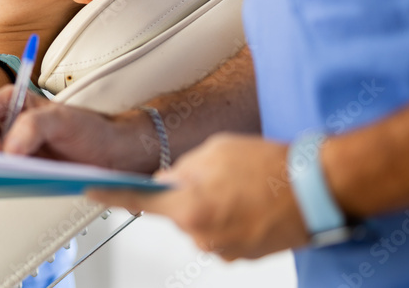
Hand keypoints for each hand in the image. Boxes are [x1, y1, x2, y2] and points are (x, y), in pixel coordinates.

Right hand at [0, 86, 124, 168]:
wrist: (108, 153)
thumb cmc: (89, 129)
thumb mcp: (62, 120)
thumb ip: (33, 127)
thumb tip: (9, 149)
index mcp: (12, 101)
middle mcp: (7, 122)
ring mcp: (11, 146)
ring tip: (6, 175)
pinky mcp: (17, 167)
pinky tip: (12, 182)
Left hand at [86, 133, 308, 259]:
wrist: (317, 189)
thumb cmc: (270, 166)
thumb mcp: (214, 151)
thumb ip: (182, 168)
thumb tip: (166, 178)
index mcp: (188, 208)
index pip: (137, 202)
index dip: (110, 196)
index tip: (90, 191)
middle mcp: (201, 235)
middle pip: (175, 213)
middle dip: (185, 194)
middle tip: (214, 175)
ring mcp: (223, 249)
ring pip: (200, 223)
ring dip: (210, 206)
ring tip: (240, 187)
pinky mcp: (242, 256)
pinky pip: (221, 233)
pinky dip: (229, 217)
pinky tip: (249, 201)